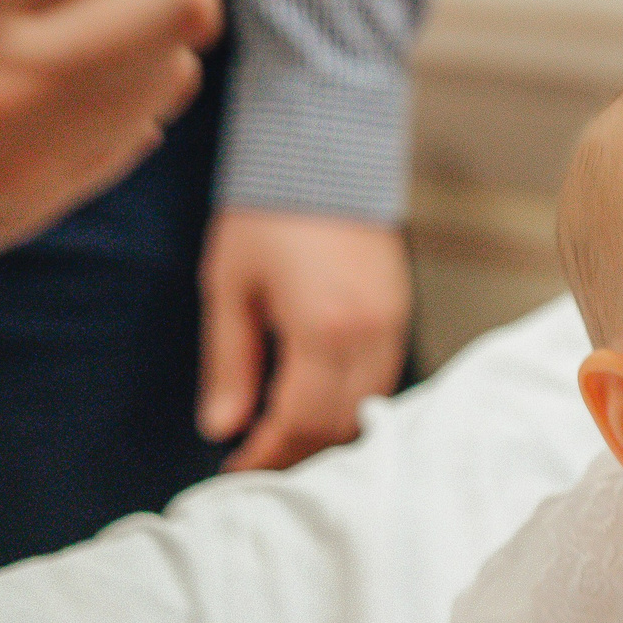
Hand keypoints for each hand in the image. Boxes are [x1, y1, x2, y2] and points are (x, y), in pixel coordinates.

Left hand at [197, 209, 409, 470]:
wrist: (325, 153)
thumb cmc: (266, 215)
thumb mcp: (230, 287)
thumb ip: (229, 363)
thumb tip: (221, 427)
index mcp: (321, 330)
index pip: (298, 421)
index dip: (266, 454)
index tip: (236, 469)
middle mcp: (367, 336)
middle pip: (339, 426)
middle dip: (297, 453)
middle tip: (258, 463)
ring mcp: (392, 325)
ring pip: (367, 409)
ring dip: (326, 433)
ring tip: (286, 439)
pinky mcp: (401, 313)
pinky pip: (382, 381)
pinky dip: (351, 404)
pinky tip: (319, 403)